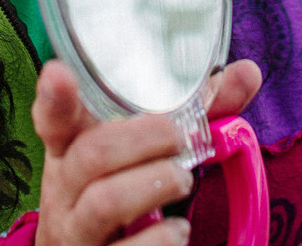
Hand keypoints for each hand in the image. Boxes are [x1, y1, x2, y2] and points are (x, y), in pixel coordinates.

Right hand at [31, 60, 263, 245]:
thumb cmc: (120, 189)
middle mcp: (65, 190)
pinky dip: (159, 239)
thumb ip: (196, 112)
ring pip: (104, 202)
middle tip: (180, 138)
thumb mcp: (142, 152)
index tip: (59, 73)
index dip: (55, 98)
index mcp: (71, 149)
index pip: (54, 118)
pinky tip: (178, 231)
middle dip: (144, 139)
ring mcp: (76, 231)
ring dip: (154, 184)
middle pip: (91, 155)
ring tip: (182, 179)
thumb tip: (247, 72)